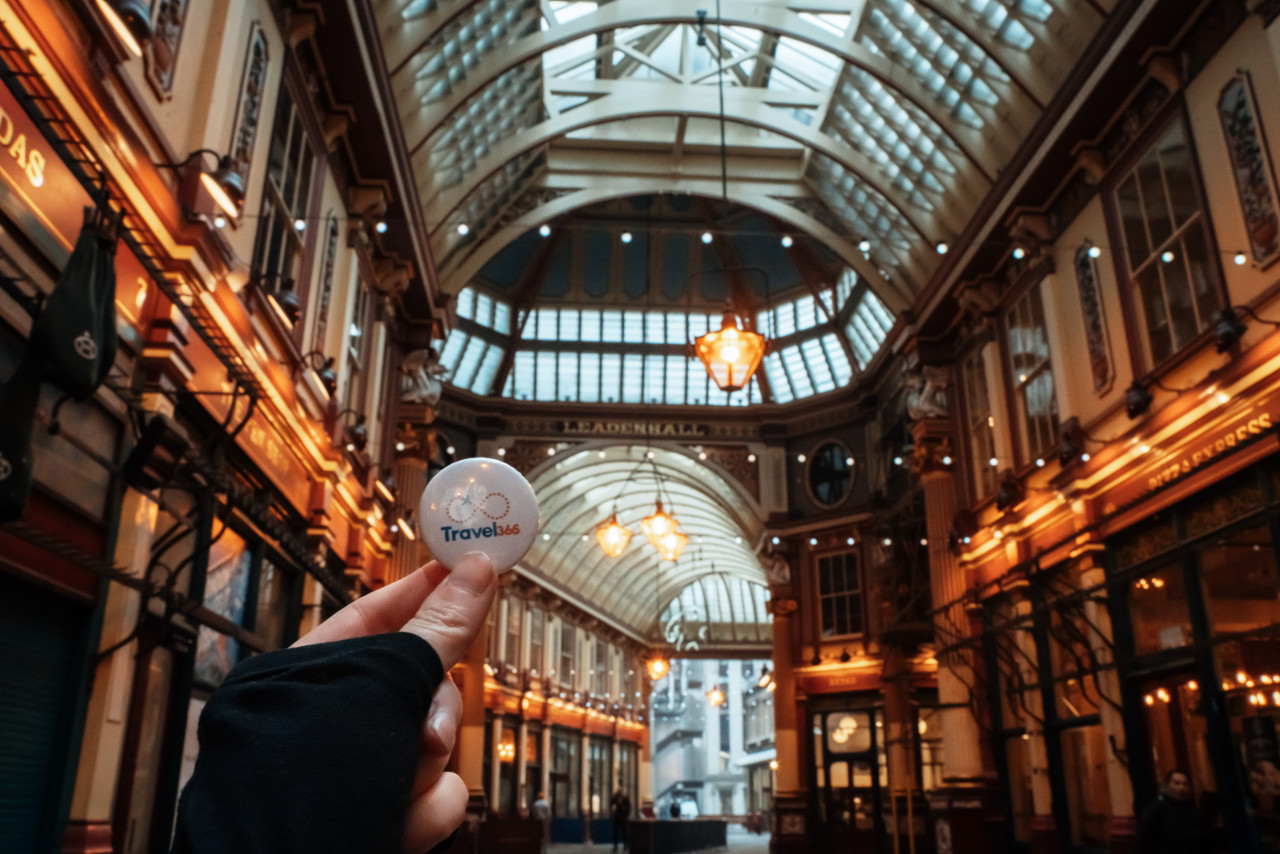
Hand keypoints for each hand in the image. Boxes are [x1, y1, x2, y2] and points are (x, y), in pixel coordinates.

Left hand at [293, 551, 496, 852]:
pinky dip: (424, 814)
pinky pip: (444, 797)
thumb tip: (474, 571)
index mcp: (312, 678)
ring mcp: (369, 771)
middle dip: (430, 713)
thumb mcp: (376, 688)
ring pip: (439, 743)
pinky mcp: (394, 815)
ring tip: (387, 791)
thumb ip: (435, 632)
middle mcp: (341, 724)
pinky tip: (392, 824)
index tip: (469, 569)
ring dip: (423, 771)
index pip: (376, 617)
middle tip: (426, 731)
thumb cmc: (295, 784)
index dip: (424, 594)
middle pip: (422, 684)